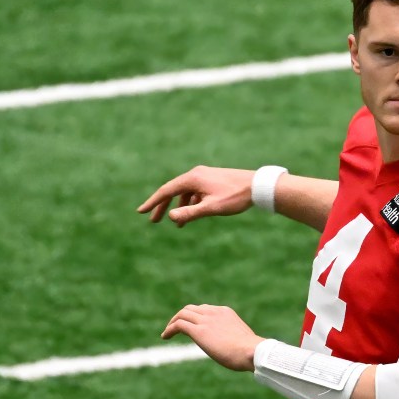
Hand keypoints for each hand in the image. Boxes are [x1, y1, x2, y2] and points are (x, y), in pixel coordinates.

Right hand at [137, 166, 254, 226]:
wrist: (258, 186)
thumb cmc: (236, 197)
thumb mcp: (212, 208)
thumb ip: (191, 213)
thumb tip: (171, 216)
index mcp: (193, 178)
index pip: (166, 191)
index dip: (153, 202)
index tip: (141, 212)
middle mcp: (197, 174)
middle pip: (173, 191)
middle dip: (163, 206)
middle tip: (153, 221)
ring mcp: (205, 176)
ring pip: (185, 192)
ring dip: (179, 207)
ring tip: (177, 224)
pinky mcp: (213, 180)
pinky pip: (196, 192)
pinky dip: (191, 203)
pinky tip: (193, 215)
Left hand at [161, 304, 262, 371]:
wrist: (251, 351)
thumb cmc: (250, 351)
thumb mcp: (242, 339)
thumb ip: (234, 339)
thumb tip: (235, 349)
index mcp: (225, 312)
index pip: (205, 309)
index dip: (195, 316)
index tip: (191, 326)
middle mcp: (214, 312)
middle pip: (191, 308)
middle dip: (181, 316)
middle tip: (175, 327)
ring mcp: (206, 321)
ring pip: (182, 314)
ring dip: (172, 322)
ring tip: (167, 332)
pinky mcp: (198, 331)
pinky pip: (178, 325)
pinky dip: (170, 329)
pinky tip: (165, 337)